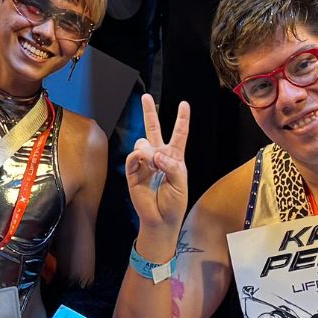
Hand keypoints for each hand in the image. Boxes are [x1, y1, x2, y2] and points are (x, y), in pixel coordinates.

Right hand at [125, 93, 189, 244]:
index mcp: (174, 158)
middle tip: (146, 97)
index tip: (184, 104)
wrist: (161, 220)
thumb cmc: (175, 203)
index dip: (182, 119)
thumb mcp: (181, 182)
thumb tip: (154, 154)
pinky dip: (140, 157)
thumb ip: (171, 165)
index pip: (179, 134)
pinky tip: (146, 163)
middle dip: (149, 113)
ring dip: (150, 150)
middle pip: (154, 129)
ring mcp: (145, 163)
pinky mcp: (133, 172)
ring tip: (154, 164)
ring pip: (143, 142)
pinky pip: (134, 156)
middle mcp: (159, 157)